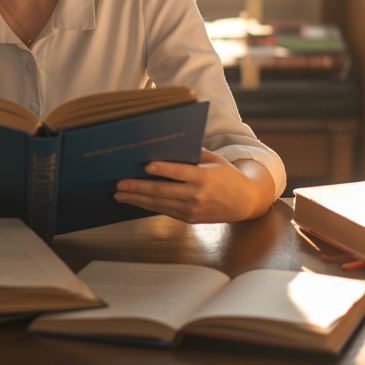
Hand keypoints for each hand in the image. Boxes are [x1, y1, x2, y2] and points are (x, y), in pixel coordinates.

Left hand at [114, 151, 273, 223]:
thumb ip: (193, 154)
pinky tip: (134, 200)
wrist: (244, 202)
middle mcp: (197, 195)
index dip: (163, 169)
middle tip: (120, 183)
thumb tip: (167, 145)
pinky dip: (147, 206)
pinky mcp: (188, 218)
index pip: (180, 172)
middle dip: (139, 187)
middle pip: (163, 191)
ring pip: (160, 204)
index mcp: (205, 177)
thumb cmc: (227, 176)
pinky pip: (164, 211)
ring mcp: (192, 209)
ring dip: (137, 199)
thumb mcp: (214, 160)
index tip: (146, 166)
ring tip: (119, 194)